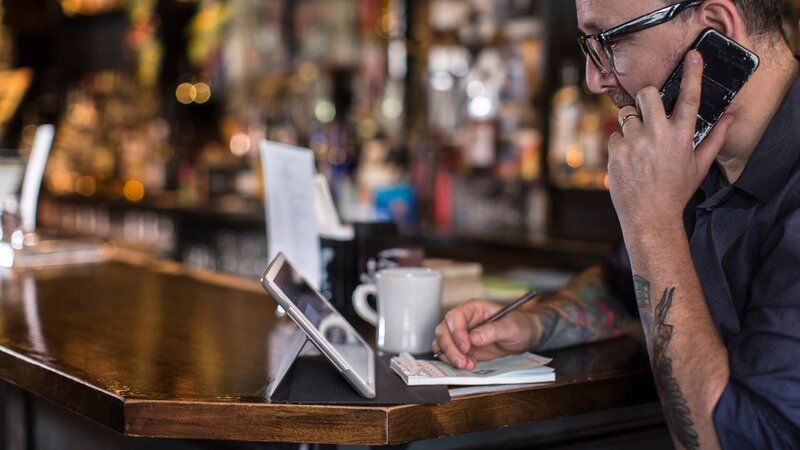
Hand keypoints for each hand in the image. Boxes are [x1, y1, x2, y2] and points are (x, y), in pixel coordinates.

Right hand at [432, 299, 538, 369]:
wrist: (523, 337)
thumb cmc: (519, 325)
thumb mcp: (511, 327)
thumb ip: (493, 330)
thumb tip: (474, 337)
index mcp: (473, 308)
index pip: (455, 316)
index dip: (457, 332)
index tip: (466, 346)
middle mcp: (464, 320)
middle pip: (443, 330)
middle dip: (450, 348)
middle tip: (463, 361)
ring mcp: (461, 334)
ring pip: (441, 342)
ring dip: (449, 356)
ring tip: (467, 364)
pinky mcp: (462, 347)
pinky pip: (447, 353)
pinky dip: (452, 361)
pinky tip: (468, 364)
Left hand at [607, 50, 733, 236]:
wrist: (649, 217)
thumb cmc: (675, 192)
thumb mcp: (699, 166)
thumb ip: (714, 139)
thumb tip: (730, 118)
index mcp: (681, 136)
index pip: (689, 98)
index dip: (692, 74)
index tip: (693, 56)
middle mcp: (657, 135)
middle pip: (647, 94)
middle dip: (646, 98)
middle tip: (649, 112)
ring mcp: (635, 142)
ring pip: (627, 114)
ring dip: (632, 124)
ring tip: (639, 145)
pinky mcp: (616, 152)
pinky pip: (615, 135)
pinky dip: (620, 144)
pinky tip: (628, 160)